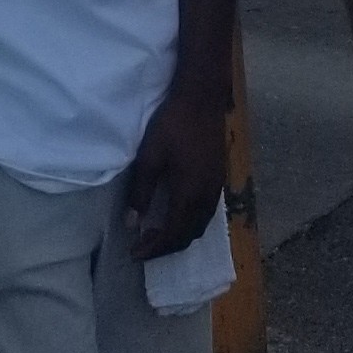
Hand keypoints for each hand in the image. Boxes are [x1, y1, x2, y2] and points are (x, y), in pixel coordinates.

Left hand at [123, 88, 228, 259]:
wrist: (202, 99)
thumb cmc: (172, 125)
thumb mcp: (149, 158)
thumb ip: (141, 192)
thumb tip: (132, 223)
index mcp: (189, 194)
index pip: (172, 235)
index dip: (153, 249)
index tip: (134, 254)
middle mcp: (207, 197)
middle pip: (189, 236)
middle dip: (166, 247)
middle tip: (143, 246)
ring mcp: (217, 187)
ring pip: (201, 226)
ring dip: (180, 236)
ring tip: (157, 234)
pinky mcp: (219, 178)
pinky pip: (207, 213)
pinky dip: (191, 223)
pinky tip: (177, 214)